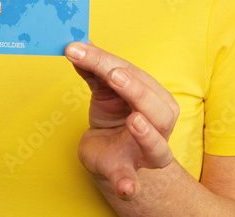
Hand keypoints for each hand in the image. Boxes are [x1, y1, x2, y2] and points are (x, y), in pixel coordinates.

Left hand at [65, 42, 179, 198]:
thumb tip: (77, 46)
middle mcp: (157, 127)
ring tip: (134, 120)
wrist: (109, 153)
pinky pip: (131, 182)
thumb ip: (93, 71)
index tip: (80, 49)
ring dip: (147, 135)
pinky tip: (126, 188)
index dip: (108, 61)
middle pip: (157, 109)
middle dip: (136, 91)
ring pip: (157, 147)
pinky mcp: (125, 172)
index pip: (136, 76)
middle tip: (114, 75)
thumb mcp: (104, 91)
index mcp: (154, 100)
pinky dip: (129, 184)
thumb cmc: (113, 116)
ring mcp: (144, 153)